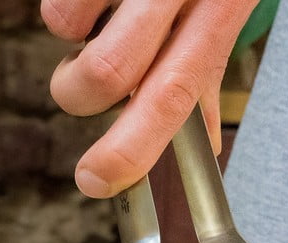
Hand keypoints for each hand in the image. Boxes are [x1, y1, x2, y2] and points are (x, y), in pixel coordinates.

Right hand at [42, 0, 259, 196]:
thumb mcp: (222, 14)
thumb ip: (205, 74)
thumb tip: (204, 146)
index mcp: (216, 18)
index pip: (172, 97)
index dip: (131, 150)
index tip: (97, 181)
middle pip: (107, 71)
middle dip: (79, 97)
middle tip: (83, 92)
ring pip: (65, 28)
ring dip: (69, 42)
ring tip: (96, 21)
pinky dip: (66, 5)